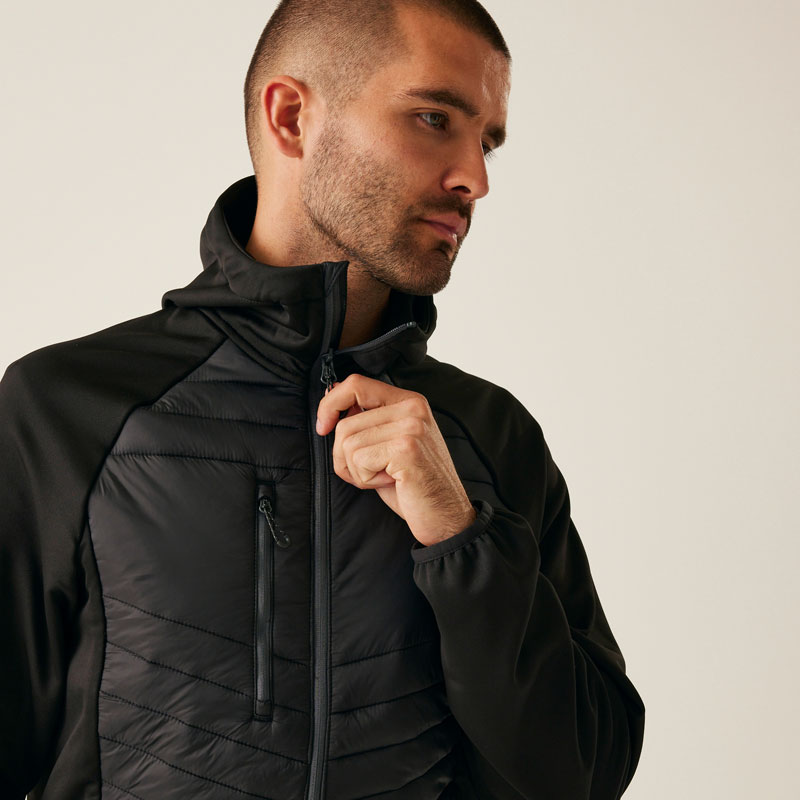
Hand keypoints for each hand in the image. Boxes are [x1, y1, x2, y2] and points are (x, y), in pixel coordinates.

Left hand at [316, 374, 476, 545]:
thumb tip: (333, 404)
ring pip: (348, 444)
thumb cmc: (413, 485)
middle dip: (346, 457)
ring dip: (358, 471)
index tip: (323, 427)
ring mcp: (411, 426)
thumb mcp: (388, 444)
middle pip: (346, 424)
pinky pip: (359, 460)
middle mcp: (412, 408)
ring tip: (386, 476)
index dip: (330, 403)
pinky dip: (366, 479)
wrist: (445, 516)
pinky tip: (392, 482)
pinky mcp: (405, 448)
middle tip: (373, 472)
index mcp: (409, 401)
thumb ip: (367, 421)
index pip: (356, 384)